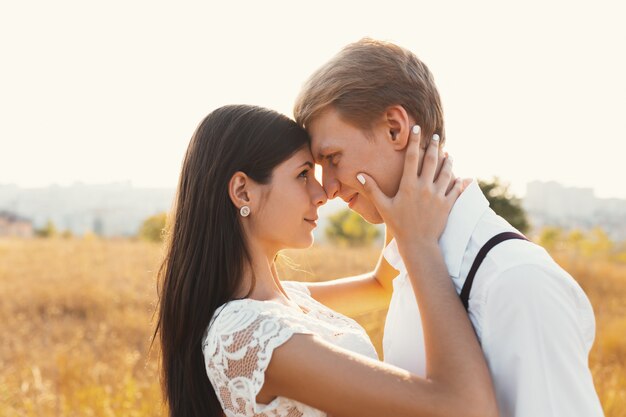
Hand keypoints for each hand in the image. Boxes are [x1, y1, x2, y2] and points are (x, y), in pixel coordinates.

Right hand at [356, 125, 465, 253]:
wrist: (418, 244)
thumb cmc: (398, 225)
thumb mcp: (383, 207)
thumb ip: (372, 189)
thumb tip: (359, 175)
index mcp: (409, 186)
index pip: (412, 158)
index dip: (415, 141)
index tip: (417, 129)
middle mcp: (425, 188)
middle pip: (431, 161)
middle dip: (434, 146)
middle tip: (436, 136)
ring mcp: (438, 196)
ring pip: (446, 172)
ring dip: (448, 161)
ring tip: (448, 153)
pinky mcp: (448, 205)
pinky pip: (455, 189)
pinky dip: (458, 181)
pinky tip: (460, 176)